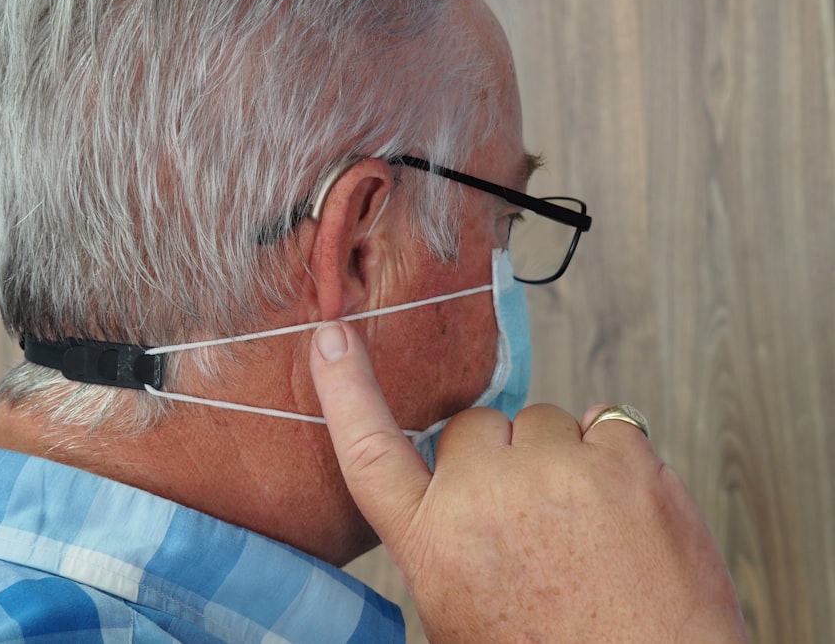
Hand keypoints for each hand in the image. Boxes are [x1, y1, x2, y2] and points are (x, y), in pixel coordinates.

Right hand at [310, 321, 746, 642]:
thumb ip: (443, 540)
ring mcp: (552, 471)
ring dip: (560, 454)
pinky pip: (606, 419)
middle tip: (534, 513)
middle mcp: (481, 497)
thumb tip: (457, 491)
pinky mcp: (621, 460)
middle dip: (501, 455)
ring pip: (542, 419)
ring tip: (585, 524)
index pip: (369, 449)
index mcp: (432, 542)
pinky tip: (623, 508)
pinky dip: (616, 452)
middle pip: (475, 425)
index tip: (332, 339)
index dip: (346, 388)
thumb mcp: (460, 614)